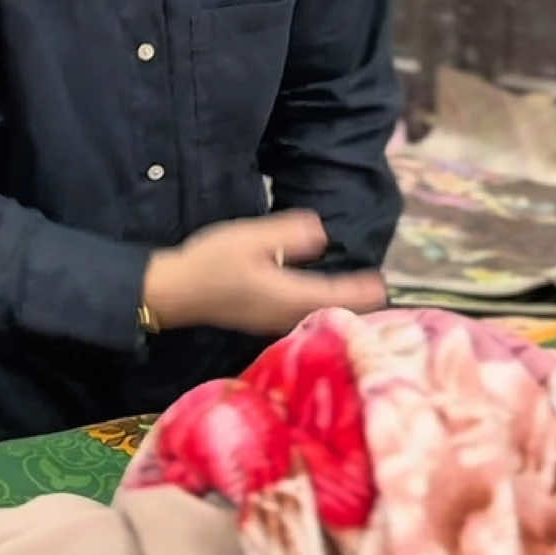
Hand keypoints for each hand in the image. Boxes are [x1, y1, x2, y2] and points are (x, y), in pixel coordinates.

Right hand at [143, 211, 385, 336]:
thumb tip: (322, 233)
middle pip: (328, 312)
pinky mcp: (261, 320)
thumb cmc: (209, 262)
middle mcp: (282, 314)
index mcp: (284, 294)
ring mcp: (271, 321)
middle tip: (380, 296)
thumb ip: (287, 235)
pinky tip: (321, 302)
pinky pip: (300, 317)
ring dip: (337, 308)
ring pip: (314, 316)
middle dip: (354, 305)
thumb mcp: (249, 238)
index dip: (358, 291)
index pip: (331, 294)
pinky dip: (318, 309)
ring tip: (359, 300)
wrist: (173, 292)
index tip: (382, 286)